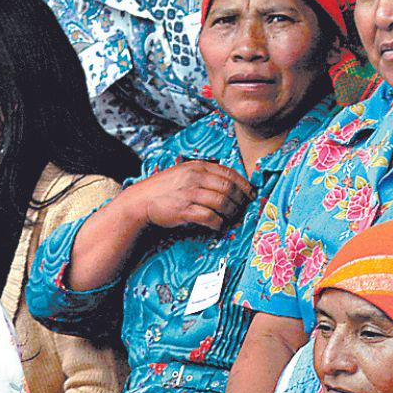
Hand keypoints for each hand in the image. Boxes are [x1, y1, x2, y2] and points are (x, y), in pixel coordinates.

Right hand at [121, 161, 254, 230]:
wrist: (141, 200)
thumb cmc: (164, 188)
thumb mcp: (184, 172)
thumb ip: (203, 174)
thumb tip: (228, 182)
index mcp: (197, 166)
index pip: (229, 173)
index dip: (244, 184)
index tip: (251, 194)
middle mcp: (195, 178)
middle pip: (229, 188)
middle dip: (240, 200)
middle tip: (243, 208)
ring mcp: (190, 194)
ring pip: (222, 202)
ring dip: (231, 212)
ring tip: (231, 218)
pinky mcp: (184, 210)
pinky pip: (210, 217)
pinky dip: (218, 223)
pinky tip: (219, 226)